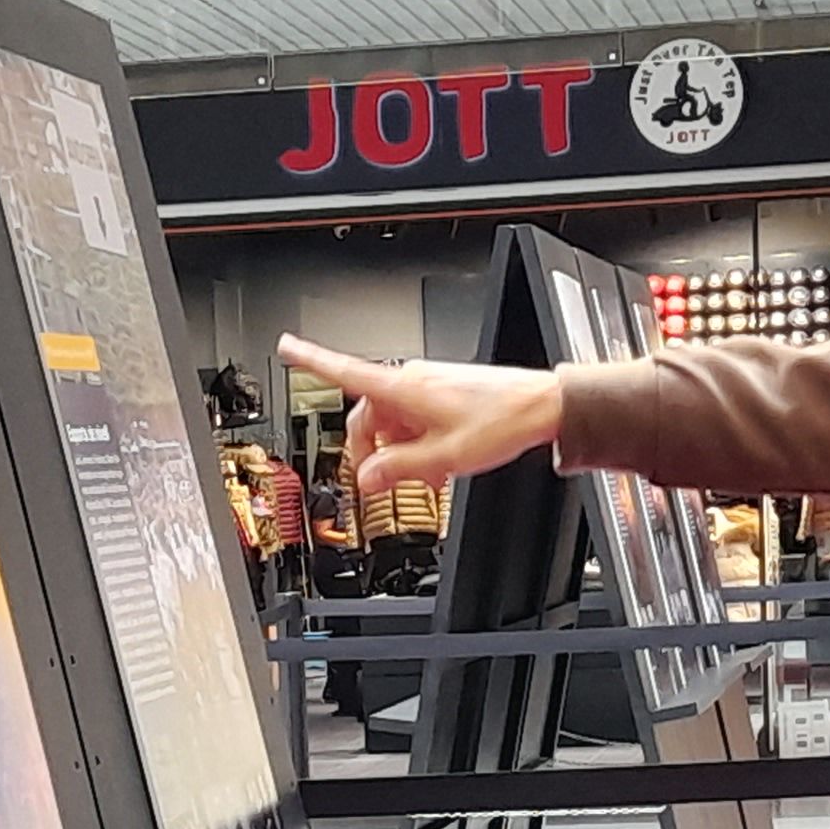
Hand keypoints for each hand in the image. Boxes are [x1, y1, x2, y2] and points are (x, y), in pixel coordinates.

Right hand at [274, 335, 563, 498]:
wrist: (541, 407)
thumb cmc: (500, 422)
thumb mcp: (442, 458)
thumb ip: (397, 468)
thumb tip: (366, 477)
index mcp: (403, 388)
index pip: (345, 371)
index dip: (312, 359)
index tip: (288, 347)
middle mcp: (412, 380)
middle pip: (368, 414)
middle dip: (371, 450)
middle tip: (378, 480)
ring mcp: (428, 384)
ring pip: (394, 420)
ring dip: (399, 450)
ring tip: (424, 476)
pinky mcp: (443, 391)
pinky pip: (414, 417)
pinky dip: (417, 441)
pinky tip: (437, 463)